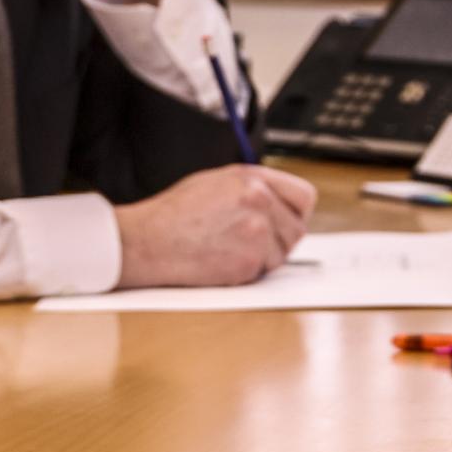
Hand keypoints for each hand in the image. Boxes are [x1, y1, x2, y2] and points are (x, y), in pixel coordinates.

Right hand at [111, 165, 318, 289]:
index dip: (296, 212)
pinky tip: (221, 260)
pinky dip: (247, 273)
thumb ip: (253, 187)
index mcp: (253, 179)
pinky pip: (263, 273)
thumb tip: (281, 200)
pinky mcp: (247, 263)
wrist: (146, 241)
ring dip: (263, 258)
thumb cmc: (175, 213)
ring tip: (229, 249)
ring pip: (281, 255)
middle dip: (280, 239)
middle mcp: (259, 202)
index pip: (304, 197)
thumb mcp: (216, 181)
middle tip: (251, 242)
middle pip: (297, 230)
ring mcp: (256, 233)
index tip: (287, 220)